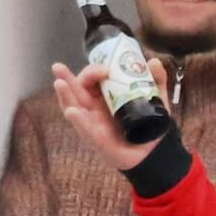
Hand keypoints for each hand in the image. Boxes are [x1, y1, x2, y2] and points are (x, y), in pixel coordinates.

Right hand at [51, 59, 170, 170]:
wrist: (156, 153)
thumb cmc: (151, 126)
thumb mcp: (156, 100)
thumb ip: (156, 81)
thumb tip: (153, 61)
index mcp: (104, 97)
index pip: (91, 80)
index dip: (93, 71)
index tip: (106, 68)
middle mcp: (94, 109)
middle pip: (77, 91)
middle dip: (67, 78)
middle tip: (59, 67)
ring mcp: (93, 124)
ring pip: (73, 107)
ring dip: (65, 95)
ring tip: (59, 83)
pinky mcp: (98, 140)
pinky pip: (86, 130)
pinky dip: (79, 120)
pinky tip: (73, 111)